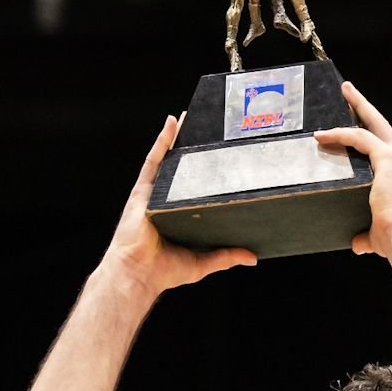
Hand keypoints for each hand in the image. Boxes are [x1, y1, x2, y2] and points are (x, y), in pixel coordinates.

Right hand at [100, 116, 255, 295]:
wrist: (139, 273)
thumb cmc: (163, 271)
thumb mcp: (203, 262)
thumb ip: (226, 256)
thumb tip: (252, 256)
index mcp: (178, 215)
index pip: (194, 188)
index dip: (204, 171)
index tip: (220, 156)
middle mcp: (165, 201)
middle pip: (181, 168)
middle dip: (190, 147)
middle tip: (207, 129)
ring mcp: (153, 194)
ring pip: (168, 159)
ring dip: (177, 137)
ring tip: (190, 117)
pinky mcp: (143, 191)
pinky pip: (154, 160)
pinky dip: (162, 140)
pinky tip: (171, 123)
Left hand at [312, 83, 391, 258]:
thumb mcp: (379, 236)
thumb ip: (367, 236)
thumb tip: (358, 244)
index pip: (387, 147)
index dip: (373, 134)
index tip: (360, 122)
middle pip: (383, 126)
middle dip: (365, 106)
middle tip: (349, 90)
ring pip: (373, 125)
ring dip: (355, 107)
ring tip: (342, 93)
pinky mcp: (387, 159)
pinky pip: (360, 138)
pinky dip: (340, 133)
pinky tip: (322, 135)